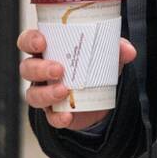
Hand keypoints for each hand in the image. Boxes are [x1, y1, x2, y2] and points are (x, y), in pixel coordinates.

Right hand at [18, 28, 136, 130]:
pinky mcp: (53, 111)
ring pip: (32, 94)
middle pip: (27, 68)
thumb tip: (128, 51)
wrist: (101, 96)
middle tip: (58, 69)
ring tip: (64, 91)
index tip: (41, 42)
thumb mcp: (107, 53)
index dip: (30, 40)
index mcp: (49, 49)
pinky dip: (57, 117)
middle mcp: (40, 71)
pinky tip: (67, 116)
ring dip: (46, 93)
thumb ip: (117, 48)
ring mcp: (44, 92)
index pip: (28, 41)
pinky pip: (49, 116)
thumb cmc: (95, 65)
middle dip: (39, 69)